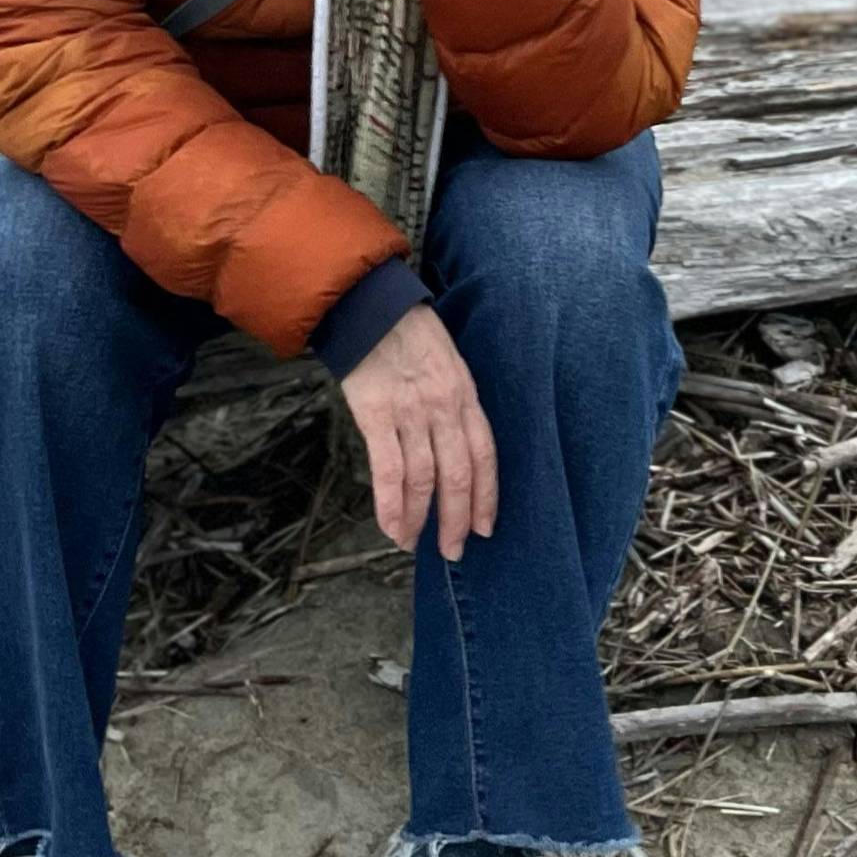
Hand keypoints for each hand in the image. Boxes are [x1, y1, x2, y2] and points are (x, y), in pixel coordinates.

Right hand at [337, 304, 498, 561]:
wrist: (369, 306)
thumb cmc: (407, 333)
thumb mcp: (447, 362)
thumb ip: (452, 402)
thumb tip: (450, 446)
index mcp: (464, 395)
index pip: (485, 455)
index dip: (487, 496)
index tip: (486, 527)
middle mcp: (444, 408)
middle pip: (458, 475)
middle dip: (457, 519)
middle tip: (453, 550)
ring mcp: (411, 412)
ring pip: (424, 480)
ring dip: (420, 519)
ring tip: (414, 543)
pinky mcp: (376, 415)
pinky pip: (388, 471)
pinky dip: (391, 505)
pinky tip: (391, 527)